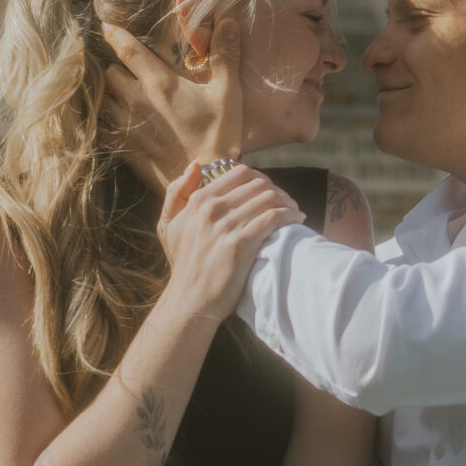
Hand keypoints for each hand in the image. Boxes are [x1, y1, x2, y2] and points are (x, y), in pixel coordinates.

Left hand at [103, 19, 243, 188]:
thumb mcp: (228, 93)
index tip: (105, 25)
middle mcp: (135, 100)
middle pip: (109, 72)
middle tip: (125, 68)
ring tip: (120, 92)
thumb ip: (225, 55)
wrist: (205, 181)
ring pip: (103, 98)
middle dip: (115, 66)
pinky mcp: (123, 147)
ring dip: (109, 92)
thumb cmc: (218, 136)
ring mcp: (126, 125)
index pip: (126, 49)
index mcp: (160, 82)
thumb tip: (228, 22)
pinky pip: (103, 125)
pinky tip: (119, 119)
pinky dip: (107, 118)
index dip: (113, 34)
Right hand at [157, 163, 301, 321]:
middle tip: (286, 202)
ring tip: (294, 212)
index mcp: (198, 200)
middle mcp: (211, 208)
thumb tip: (195, 165)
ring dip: (287, 202)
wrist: (190, 300)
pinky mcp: (241, 243)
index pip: (239, 173)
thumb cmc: (183, 264)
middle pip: (258, 183)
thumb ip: (177, 192)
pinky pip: (273, 217)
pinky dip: (289, 215)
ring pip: (269, 198)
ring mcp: (226, 225)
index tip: (269, 191)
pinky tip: (297, 220)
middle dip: (277, 189)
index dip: (260, 178)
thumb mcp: (169, 225)